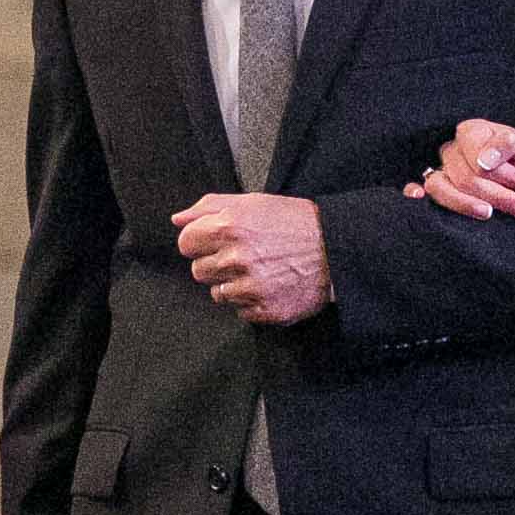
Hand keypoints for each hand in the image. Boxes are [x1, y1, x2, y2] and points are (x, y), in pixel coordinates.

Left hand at [174, 192, 331, 322]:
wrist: (336, 250)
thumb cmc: (294, 222)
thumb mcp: (252, 202)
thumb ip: (209, 207)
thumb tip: (178, 220)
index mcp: (230, 227)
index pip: (186, 244)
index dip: (200, 242)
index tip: (214, 242)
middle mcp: (237, 258)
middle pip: (198, 271)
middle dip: (215, 264)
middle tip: (242, 256)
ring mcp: (251, 287)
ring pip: (218, 294)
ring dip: (232, 284)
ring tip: (259, 271)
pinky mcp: (265, 309)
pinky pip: (240, 312)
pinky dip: (252, 301)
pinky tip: (270, 285)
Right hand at [405, 119, 514, 220]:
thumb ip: (510, 144)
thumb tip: (485, 161)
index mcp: (472, 132)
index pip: (477, 153)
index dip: (504, 173)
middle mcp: (451, 150)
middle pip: (464, 176)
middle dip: (497, 195)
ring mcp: (439, 170)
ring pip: (440, 188)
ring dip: (466, 204)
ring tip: (490, 214)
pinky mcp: (436, 190)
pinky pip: (416, 188)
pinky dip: (412, 191)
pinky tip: (417, 198)